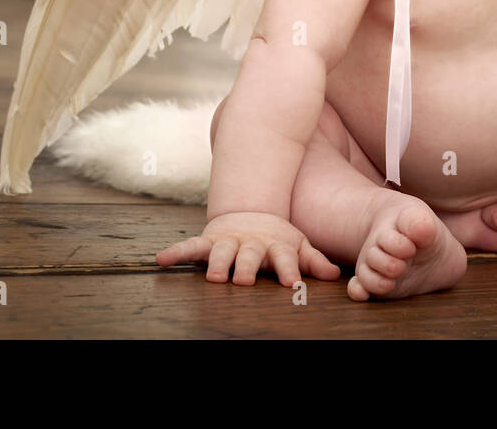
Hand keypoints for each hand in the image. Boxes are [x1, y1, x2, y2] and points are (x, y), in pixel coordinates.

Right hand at [156, 211, 340, 286]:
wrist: (251, 213)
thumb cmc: (277, 239)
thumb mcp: (298, 246)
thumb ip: (314, 261)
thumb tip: (335, 276)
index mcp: (275, 246)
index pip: (284, 259)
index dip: (288, 270)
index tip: (291, 284)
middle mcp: (250, 243)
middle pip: (248, 255)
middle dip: (246, 267)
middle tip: (243, 280)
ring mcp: (228, 241)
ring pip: (220, 251)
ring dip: (216, 263)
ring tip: (212, 276)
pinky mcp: (208, 240)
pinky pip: (190, 246)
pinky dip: (176, 251)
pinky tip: (161, 259)